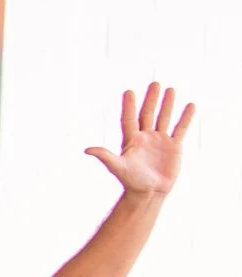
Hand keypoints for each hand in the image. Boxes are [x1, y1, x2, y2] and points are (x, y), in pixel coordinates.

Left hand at [88, 82, 191, 196]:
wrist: (149, 193)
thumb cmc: (131, 181)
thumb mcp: (117, 167)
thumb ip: (105, 156)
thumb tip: (87, 150)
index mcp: (131, 140)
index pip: (130, 119)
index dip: (129, 106)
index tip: (129, 91)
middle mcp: (145, 137)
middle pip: (148, 114)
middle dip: (151, 99)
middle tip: (155, 83)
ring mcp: (160, 141)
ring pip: (164, 118)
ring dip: (167, 104)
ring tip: (171, 89)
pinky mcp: (174, 147)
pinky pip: (180, 128)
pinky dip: (185, 118)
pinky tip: (190, 105)